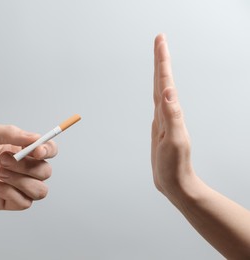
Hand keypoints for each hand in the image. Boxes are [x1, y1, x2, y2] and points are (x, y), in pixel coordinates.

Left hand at [0, 124, 56, 209]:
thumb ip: (8, 133)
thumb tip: (35, 136)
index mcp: (15, 147)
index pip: (46, 149)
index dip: (48, 150)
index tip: (37, 151)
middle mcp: (17, 166)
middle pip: (45, 171)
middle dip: (27, 167)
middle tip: (3, 161)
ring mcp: (11, 185)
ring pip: (39, 190)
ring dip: (23, 182)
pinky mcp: (2, 201)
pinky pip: (24, 203)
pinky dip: (13, 195)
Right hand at [151, 34, 194, 197]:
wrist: (174, 182)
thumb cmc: (174, 165)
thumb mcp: (174, 141)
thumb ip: (173, 116)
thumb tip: (169, 90)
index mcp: (170, 112)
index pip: (164, 81)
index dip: (162, 60)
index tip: (160, 41)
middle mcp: (167, 111)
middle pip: (162, 80)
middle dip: (160, 59)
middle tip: (159, 40)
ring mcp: (163, 118)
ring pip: (159, 89)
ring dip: (159, 72)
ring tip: (158, 58)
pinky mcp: (159, 126)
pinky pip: (156, 103)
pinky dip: (156, 90)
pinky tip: (157, 89)